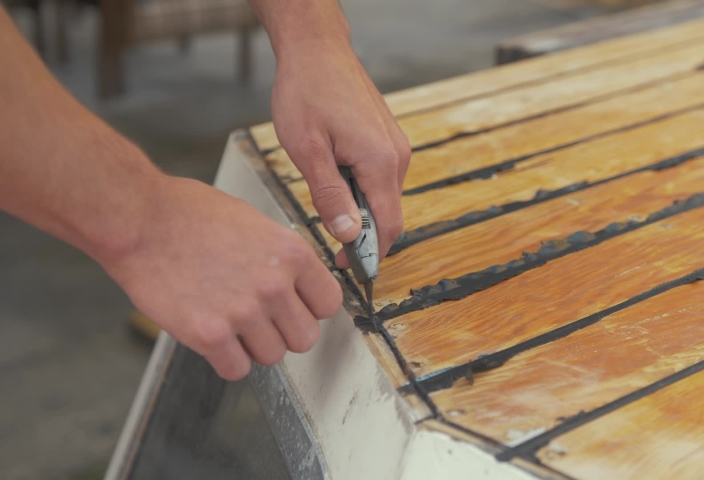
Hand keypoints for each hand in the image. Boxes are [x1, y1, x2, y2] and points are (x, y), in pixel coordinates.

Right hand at [100, 176, 341, 380]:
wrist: (139, 220)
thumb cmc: (189, 213)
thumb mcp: (254, 222)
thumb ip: (281, 257)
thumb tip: (297, 283)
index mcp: (292, 254)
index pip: (329, 304)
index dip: (310, 308)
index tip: (296, 307)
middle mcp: (275, 286)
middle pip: (305, 338)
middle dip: (284, 332)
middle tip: (262, 320)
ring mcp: (243, 313)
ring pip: (272, 356)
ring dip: (254, 346)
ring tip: (232, 324)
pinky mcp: (209, 335)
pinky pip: (237, 370)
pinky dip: (226, 360)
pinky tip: (214, 338)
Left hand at [269, 24, 410, 268]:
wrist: (317, 50)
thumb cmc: (307, 92)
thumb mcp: (307, 149)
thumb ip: (329, 195)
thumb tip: (347, 235)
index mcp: (380, 162)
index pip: (386, 226)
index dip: (369, 254)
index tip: (345, 267)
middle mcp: (397, 156)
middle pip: (388, 215)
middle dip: (362, 235)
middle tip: (328, 243)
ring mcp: (396, 146)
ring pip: (383, 197)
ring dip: (360, 211)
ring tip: (325, 202)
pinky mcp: (388, 139)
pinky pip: (381, 178)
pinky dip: (362, 191)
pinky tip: (335, 180)